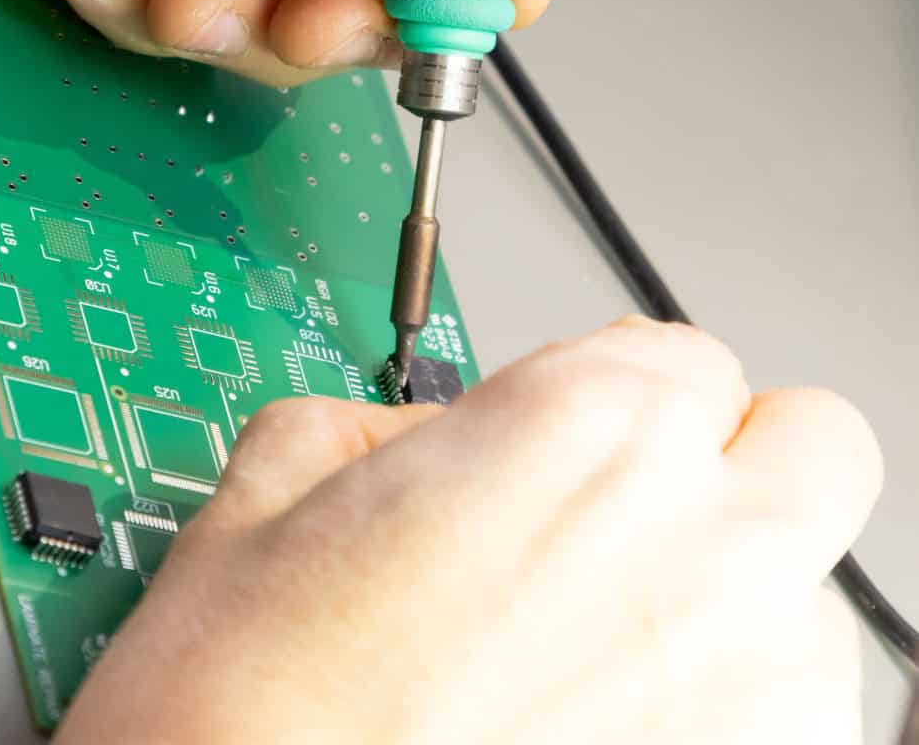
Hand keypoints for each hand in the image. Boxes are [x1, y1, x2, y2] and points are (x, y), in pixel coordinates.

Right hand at [55, 317, 880, 744]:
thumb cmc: (249, 723)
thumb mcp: (272, 494)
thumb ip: (385, 424)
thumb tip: (437, 442)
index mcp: (582, 422)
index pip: (682, 354)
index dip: (616, 397)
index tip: (573, 448)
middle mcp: (700, 532)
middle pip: (808, 441)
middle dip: (733, 461)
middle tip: (640, 517)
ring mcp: (761, 677)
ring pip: (810, 586)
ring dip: (733, 599)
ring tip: (604, 659)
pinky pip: (805, 713)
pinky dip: (732, 710)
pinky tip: (614, 736)